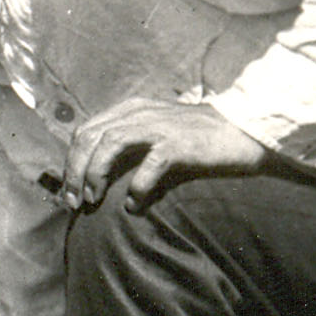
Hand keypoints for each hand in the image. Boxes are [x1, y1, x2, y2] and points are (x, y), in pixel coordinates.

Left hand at [61, 98, 271, 212]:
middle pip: (90, 136)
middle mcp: (141, 113)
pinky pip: (148, 165)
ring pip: (110, 143)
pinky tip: (134, 206)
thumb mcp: (158, 134)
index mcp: (132, 109)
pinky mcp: (180, 144)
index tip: (69, 191)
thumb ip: (130, 146)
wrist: (247, 133)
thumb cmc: (200, 140)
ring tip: (93, 200)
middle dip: (75, 170)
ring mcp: (160, 126)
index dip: (71, 162)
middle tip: (74, 202)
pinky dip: (136, 186)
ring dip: (94, 174)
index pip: (86, 130)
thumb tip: (98, 177)